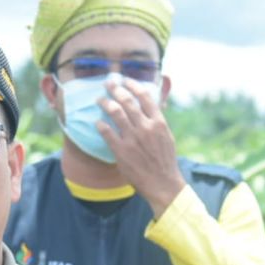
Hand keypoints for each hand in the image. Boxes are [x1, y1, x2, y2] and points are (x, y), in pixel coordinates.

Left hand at [96, 79, 184, 216]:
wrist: (163, 184)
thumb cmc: (165, 161)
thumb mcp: (167, 137)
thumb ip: (157, 121)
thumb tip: (151, 105)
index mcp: (158, 122)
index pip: (144, 96)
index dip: (132, 85)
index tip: (125, 80)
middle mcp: (145, 127)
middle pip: (127, 101)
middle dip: (115, 89)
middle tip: (107, 84)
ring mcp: (133, 139)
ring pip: (115, 112)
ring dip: (105, 103)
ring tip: (99, 100)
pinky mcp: (122, 151)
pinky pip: (107, 132)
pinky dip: (100, 124)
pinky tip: (97, 122)